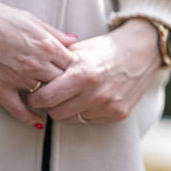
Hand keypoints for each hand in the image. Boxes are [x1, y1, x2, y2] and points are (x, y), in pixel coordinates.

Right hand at [0, 0, 76, 126]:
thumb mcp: (32, 20)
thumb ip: (55, 33)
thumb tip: (73, 40)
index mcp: (46, 45)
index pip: (72, 64)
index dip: (74, 68)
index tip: (73, 71)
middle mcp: (35, 64)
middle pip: (61, 82)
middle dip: (64, 84)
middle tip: (65, 87)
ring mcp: (17, 77)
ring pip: (43, 95)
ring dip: (48, 97)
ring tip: (52, 99)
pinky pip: (16, 109)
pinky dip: (27, 117)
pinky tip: (36, 121)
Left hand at [26, 18, 161, 123]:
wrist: (142, 51)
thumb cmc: (105, 49)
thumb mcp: (79, 51)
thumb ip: (55, 65)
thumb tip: (29, 76)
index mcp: (83, 74)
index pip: (44, 99)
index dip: (36, 97)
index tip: (36, 93)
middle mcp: (96, 93)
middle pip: (56, 113)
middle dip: (51, 105)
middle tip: (55, 94)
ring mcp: (109, 105)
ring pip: (72, 119)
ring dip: (69, 109)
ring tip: (75, 94)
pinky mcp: (118, 114)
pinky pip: (90, 120)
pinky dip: (87, 111)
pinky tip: (93, 97)